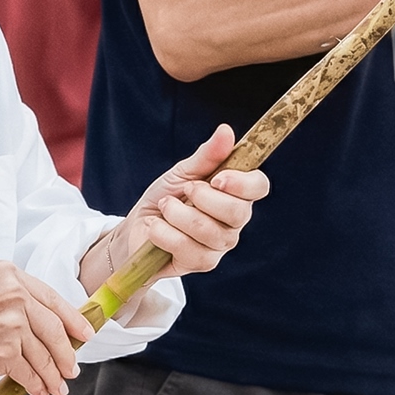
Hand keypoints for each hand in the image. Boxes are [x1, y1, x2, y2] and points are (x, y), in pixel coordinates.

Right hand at [0, 260, 94, 394]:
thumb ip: (15, 301)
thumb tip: (48, 328)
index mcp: (9, 276)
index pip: (53, 299)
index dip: (74, 320)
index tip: (84, 334)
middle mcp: (13, 295)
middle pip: (55, 329)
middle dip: (67, 354)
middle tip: (72, 368)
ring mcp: (9, 324)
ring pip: (44, 355)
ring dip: (53, 375)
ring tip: (56, 385)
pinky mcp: (3, 352)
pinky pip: (29, 372)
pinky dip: (36, 384)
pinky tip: (37, 388)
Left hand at [96, 123, 269, 284]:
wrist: (136, 229)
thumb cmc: (164, 198)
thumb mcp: (182, 172)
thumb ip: (207, 156)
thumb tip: (226, 131)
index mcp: (235, 194)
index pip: (259, 187)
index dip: (242, 183)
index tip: (217, 178)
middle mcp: (233, 221)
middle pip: (238, 212)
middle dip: (202, 198)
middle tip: (183, 191)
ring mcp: (220, 244)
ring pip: (208, 230)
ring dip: (176, 215)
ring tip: (164, 208)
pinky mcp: (202, 263)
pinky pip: (187, 248)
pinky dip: (164, 233)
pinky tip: (155, 229)